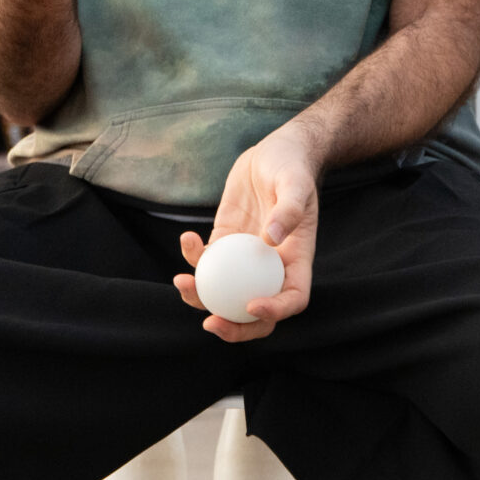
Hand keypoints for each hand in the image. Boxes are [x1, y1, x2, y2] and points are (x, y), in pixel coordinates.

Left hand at [173, 128, 321, 341]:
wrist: (276, 152)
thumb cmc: (293, 167)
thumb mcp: (296, 183)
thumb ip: (288, 210)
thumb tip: (272, 239)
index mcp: (297, 260)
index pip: (293, 298)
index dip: (275, 311)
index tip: (252, 305)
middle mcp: (271, 267)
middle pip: (256, 313)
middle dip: (234, 328)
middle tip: (210, 323)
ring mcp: (245, 258)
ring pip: (224, 294)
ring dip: (201, 298)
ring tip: (182, 282)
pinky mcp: (224, 243)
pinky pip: (206, 263)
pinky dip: (192, 257)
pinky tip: (186, 237)